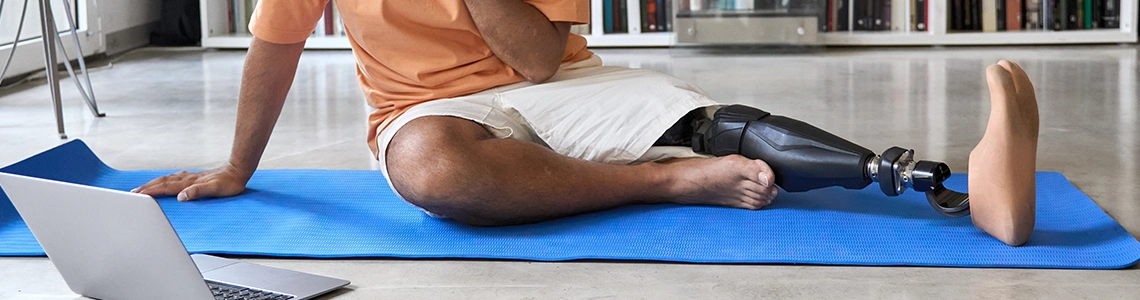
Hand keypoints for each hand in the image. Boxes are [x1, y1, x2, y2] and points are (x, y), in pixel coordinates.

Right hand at [132, 166, 249, 200]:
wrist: (238, 171)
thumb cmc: (229, 183)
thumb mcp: (215, 190)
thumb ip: (198, 192)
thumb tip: (181, 197)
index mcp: (189, 183)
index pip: (166, 187)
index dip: (151, 191)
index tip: (138, 195)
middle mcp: (187, 178)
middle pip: (162, 182)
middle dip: (147, 187)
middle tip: (133, 192)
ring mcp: (190, 177)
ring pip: (167, 179)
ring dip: (153, 183)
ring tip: (143, 188)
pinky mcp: (195, 177)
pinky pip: (174, 179)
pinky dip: (164, 181)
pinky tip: (164, 182)